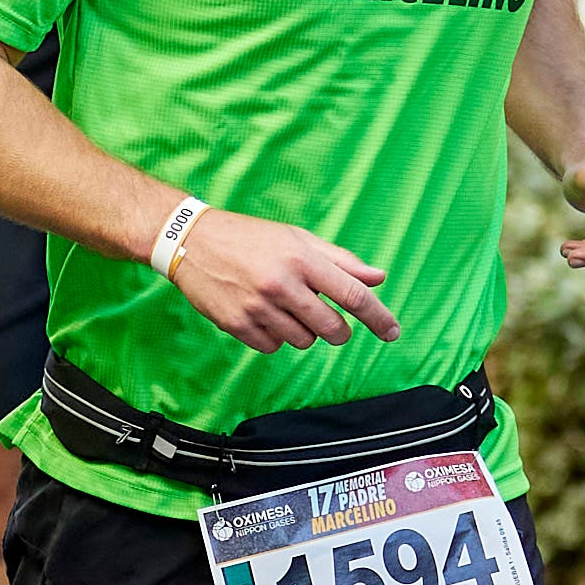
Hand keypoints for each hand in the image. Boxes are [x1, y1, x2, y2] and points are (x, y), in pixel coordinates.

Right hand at [164, 205, 401, 352]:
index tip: (393, 333)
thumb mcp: (297, 238)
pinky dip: (274, 337)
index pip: (353, 295)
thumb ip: (340, 260)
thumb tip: (378, 277)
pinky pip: (273, 347)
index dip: (379, 317)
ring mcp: (258, 307)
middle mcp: (281, 284)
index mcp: (302, 258)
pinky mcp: (236, 325)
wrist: (191, 242)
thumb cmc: (250, 238)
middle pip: (332, 328)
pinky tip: (261, 315)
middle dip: (337, 331)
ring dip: (302, 332)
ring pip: (302, 341)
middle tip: (327, 321)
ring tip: (284, 308)